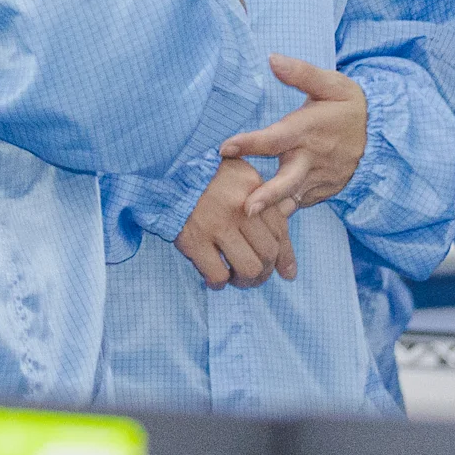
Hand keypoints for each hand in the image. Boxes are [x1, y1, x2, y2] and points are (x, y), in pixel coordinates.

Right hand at [171, 156, 296, 287]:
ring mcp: (216, 225)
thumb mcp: (239, 175)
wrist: (162, 172)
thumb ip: (266, 197)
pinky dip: (219, 282)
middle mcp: (239, 208)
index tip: (285, 272)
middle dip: (265, 271)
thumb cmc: (203, 174)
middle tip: (255, 275)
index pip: (280, 231)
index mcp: (253, 190)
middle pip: (268, 253)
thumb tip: (293, 210)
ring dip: (246, 281)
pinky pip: (218, 274)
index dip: (284, 256)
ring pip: (249, 268)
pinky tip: (215, 277)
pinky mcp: (193, 240)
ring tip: (237, 279)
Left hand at [223, 56, 370, 217]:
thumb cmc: (349, 106)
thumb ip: (302, 73)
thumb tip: (272, 58)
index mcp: (309, 130)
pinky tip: (263, 218)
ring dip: (272, 208)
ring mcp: (319, 178)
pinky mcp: (323, 191)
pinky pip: (300, 202)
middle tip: (246, 209)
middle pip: (287, 180)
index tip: (225, 148)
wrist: (382, 136)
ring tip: (247, 221)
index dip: (250, 143)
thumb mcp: (332, 84)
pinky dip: (284, 209)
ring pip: (292, 197)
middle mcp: (312, 158)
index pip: (275, 138)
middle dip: (268, 195)